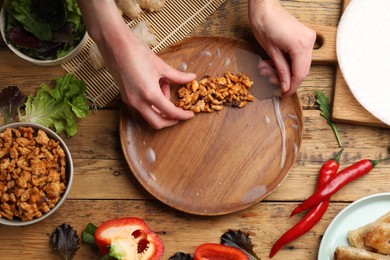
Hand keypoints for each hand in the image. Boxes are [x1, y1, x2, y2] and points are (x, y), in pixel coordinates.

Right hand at [77, 0, 195, 128]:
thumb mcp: (161, 66)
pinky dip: (151, 103)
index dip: (182, 115)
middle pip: (157, 122)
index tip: (190, 114)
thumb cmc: (137, 52)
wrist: (115, 44)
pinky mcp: (126, 97)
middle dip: (170, 120)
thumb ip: (177, 76)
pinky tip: (156, 87)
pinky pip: (142, 107)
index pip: (170, 112)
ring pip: (149, 115)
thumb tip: (192, 78)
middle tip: (179, 113)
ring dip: (160, 109)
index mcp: (150, 94)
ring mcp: (130, 100)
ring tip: (164, 87)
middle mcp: (138, 101)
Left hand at [248, 0, 315, 96]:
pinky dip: (286, 62)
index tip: (284, 95)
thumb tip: (285, 86)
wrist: (264, 7)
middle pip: (302, 70)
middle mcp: (309, 42)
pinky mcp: (304, 37)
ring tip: (266, 69)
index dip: (292, 87)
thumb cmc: (264, 25)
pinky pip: (298, 56)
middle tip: (271, 80)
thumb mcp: (271, 52)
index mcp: (301, 46)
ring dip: (283, 70)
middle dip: (286, 79)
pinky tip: (273, 62)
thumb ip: (281, 70)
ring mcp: (308, 38)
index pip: (300, 74)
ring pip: (299, 64)